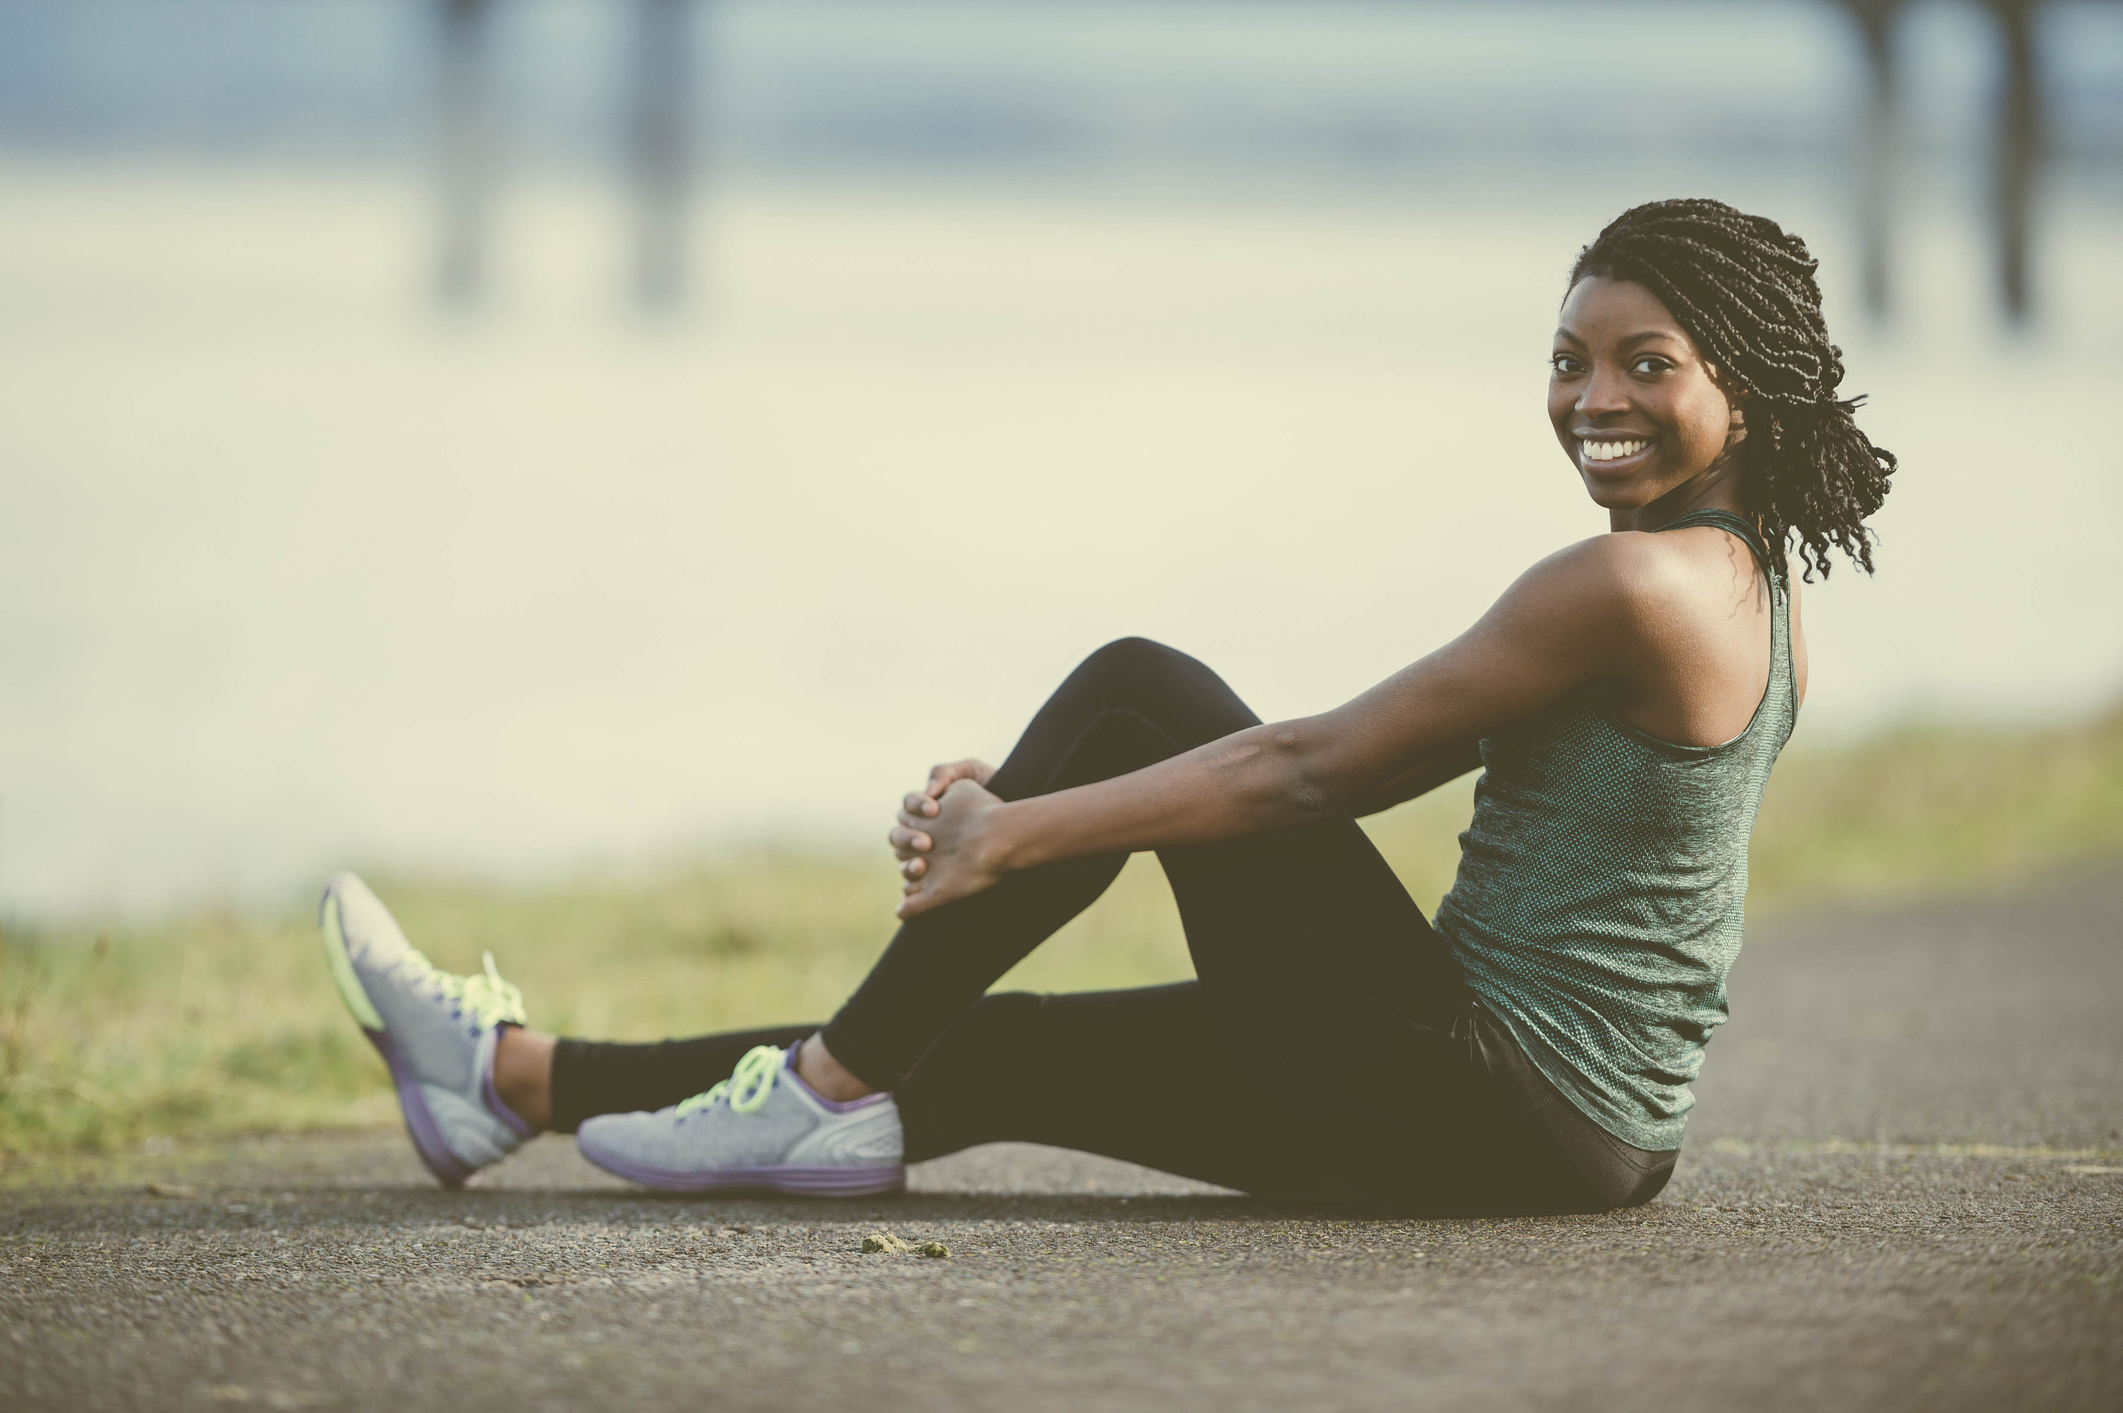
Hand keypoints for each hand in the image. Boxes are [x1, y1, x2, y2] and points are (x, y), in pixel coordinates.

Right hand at [891, 777, 1005, 917]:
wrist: (1019, 823)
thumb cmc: (997, 795)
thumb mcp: (973, 772)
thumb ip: (944, 772)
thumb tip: (925, 789)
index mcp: (927, 809)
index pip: (907, 805)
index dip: (915, 806)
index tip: (934, 808)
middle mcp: (925, 833)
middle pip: (899, 836)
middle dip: (908, 838)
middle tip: (927, 843)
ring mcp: (930, 859)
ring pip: (904, 863)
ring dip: (907, 866)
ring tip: (922, 867)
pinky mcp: (939, 883)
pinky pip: (914, 893)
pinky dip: (909, 897)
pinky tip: (914, 895)